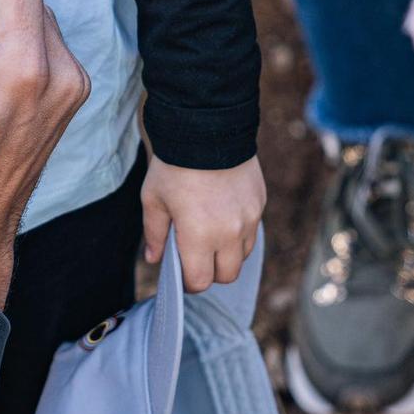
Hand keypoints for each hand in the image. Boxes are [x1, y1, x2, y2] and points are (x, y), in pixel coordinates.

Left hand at [142, 153, 265, 292]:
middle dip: (210, 273)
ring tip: (208, 236)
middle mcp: (229, 232)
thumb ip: (154, 234)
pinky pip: (252, 233)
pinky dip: (238, 234)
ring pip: (242, 256)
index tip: (180, 276)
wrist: (208, 129)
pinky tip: (221, 216)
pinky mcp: (259, 204)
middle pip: (227, 275)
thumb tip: (153, 259)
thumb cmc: (174, 166)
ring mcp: (249, 219)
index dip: (188, 284)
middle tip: (194, 258)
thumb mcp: (153, 199)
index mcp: (199, 235)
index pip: (200, 281)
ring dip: (226, 255)